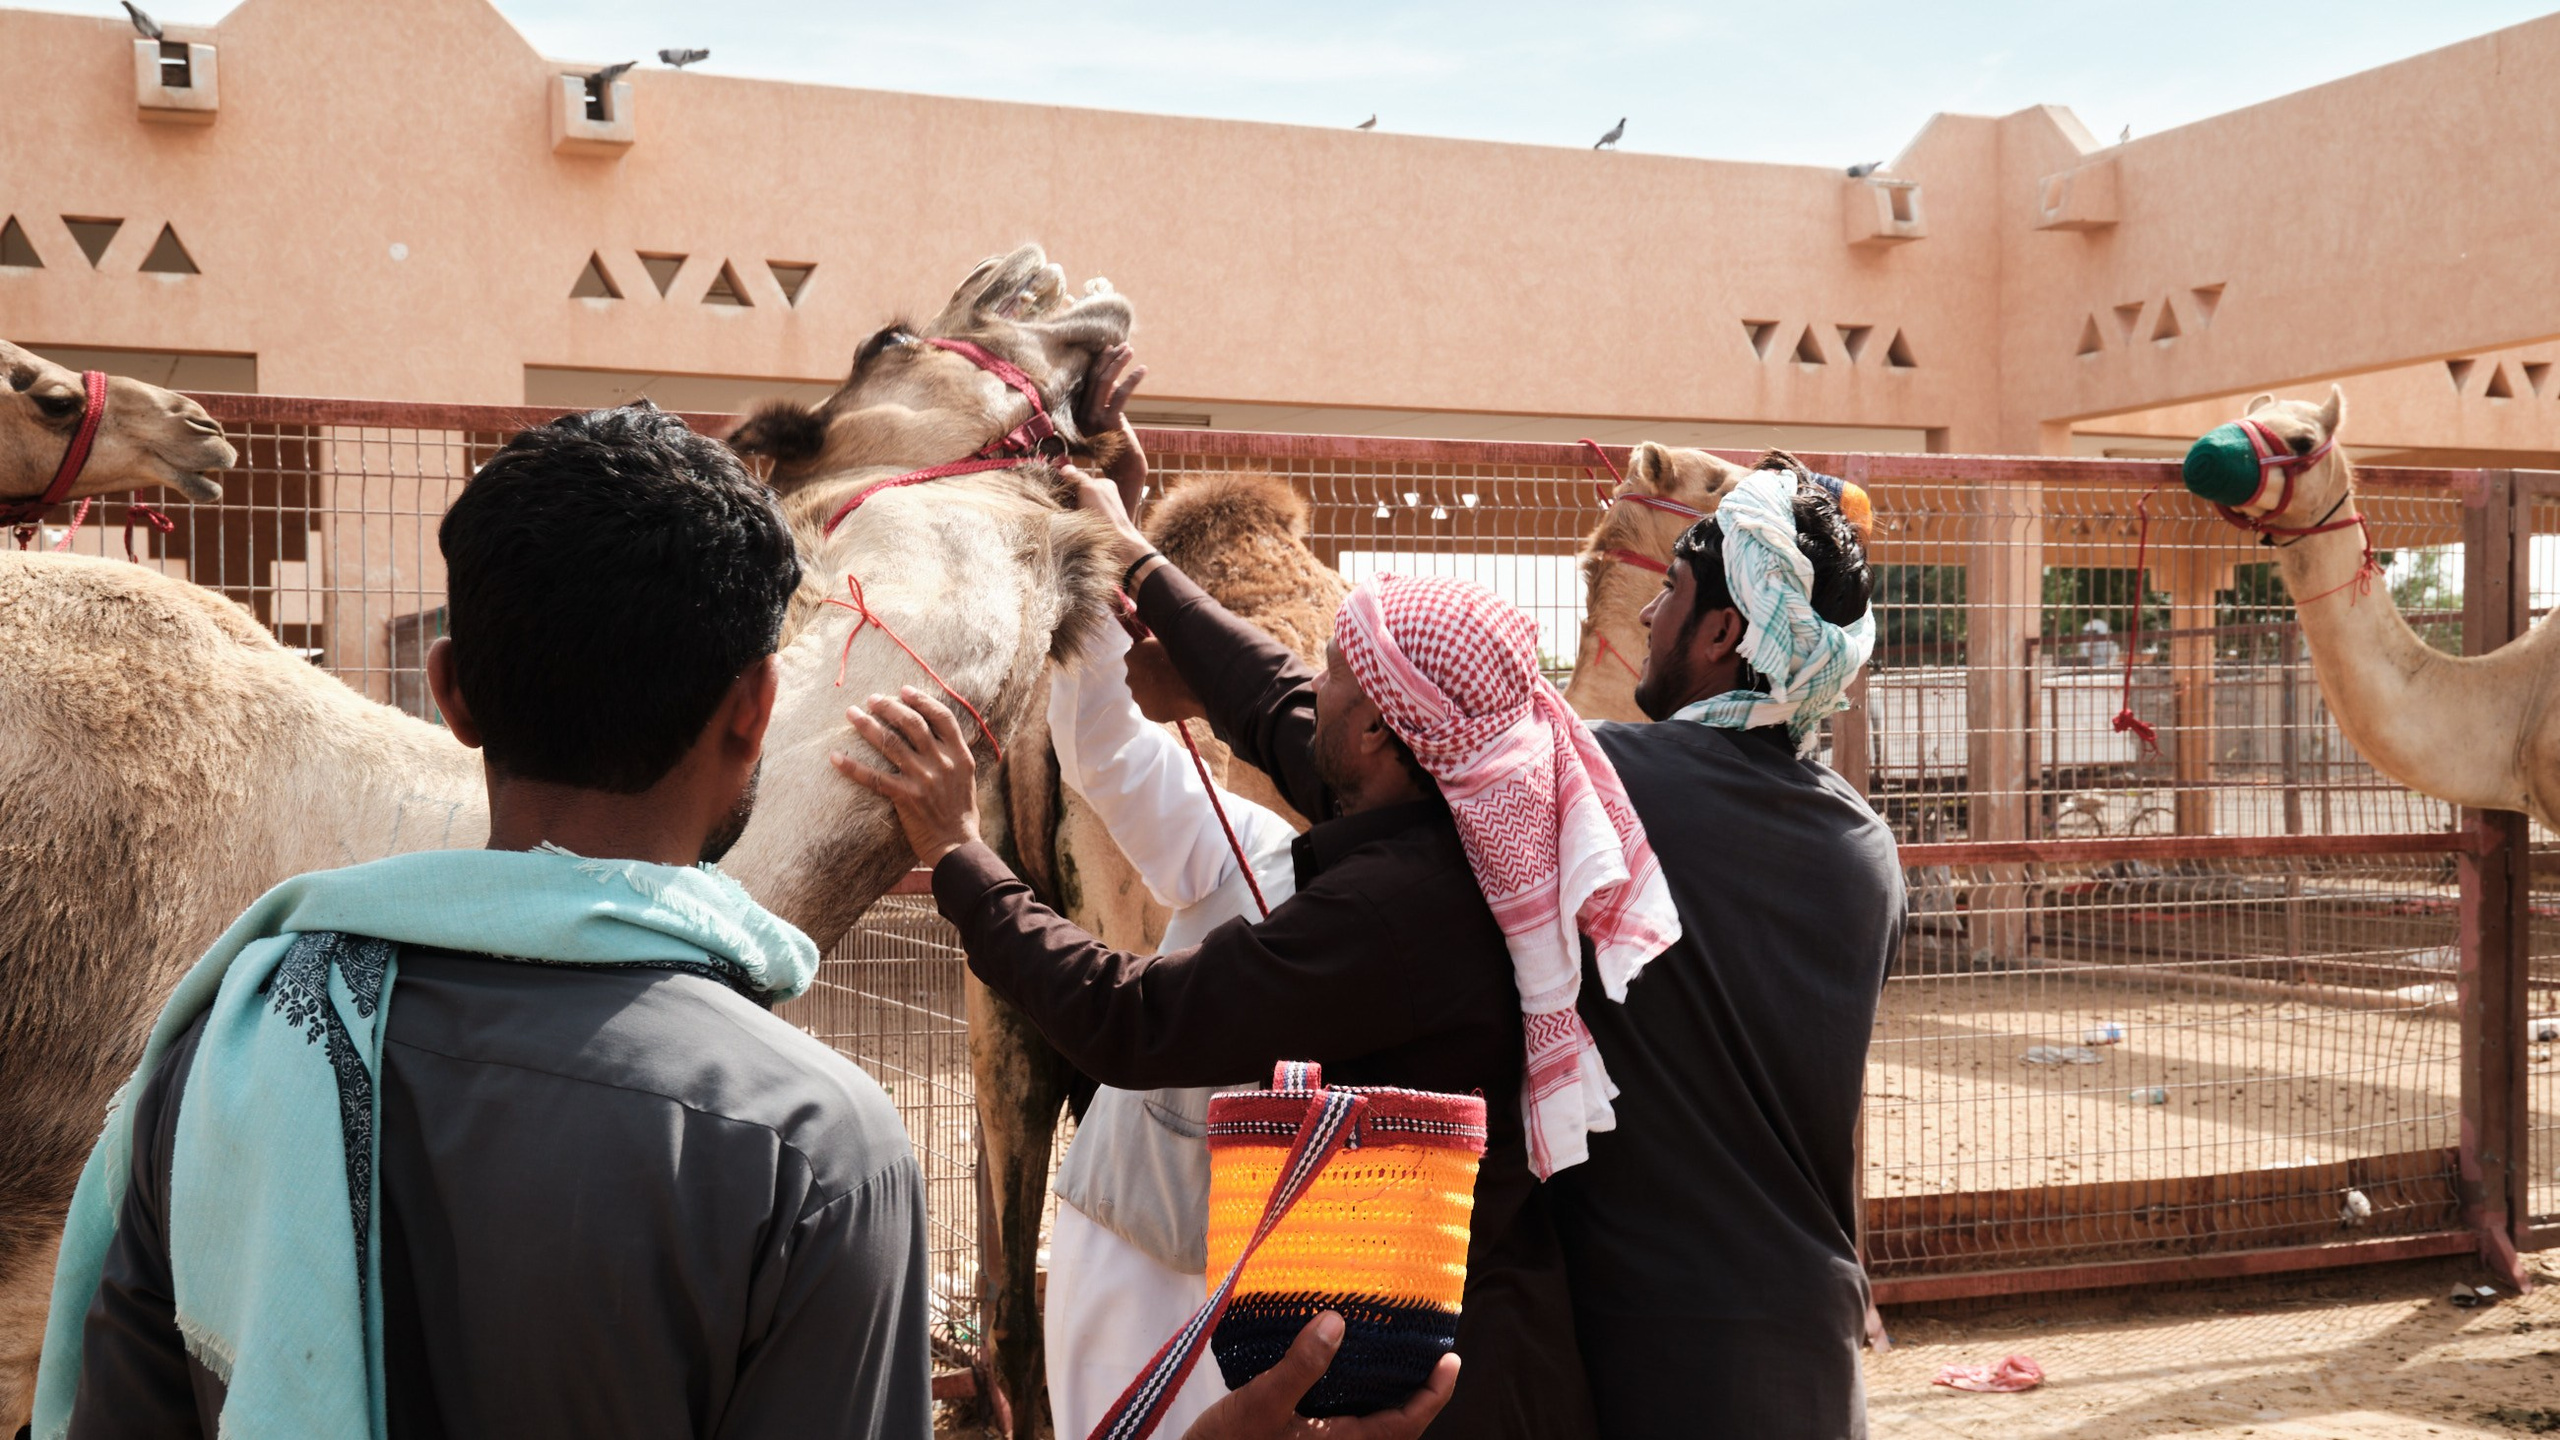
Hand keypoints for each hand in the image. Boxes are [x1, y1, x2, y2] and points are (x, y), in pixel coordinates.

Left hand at [828, 688, 981, 866]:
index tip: (904, 690)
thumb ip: (952, 753)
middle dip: (890, 708)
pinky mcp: (906, 797)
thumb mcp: (965, 776)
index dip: (923, 700)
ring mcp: (924, 779)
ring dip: (868, 726)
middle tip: (872, 699)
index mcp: (960, 755)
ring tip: (852, 713)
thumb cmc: (960, 812)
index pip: (943, 717)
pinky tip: (835, 757)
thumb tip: (932, 730)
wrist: (958, 846)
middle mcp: (942, 762)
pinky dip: (852, 766)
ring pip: (891, 744)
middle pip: (913, 724)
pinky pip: (874, 778)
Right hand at [1062, 463, 1155, 576]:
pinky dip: (1072, 522)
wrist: (1118, 546)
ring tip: (1064, 516)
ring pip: (1075, 508)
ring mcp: (1099, 514)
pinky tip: (1069, 525)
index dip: (1067, 483)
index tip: (1056, 488)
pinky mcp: (1094, 528)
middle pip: (1076, 494)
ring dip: (1068, 511)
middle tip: (1058, 503)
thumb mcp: (1090, 489)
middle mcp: (1103, 498)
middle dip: (1067, 498)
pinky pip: (1078, 521)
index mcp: (1105, 485)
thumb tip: (1064, 468)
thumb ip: (1077, 477)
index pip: (1079, 479)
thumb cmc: (1106, 516)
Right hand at [1078, 343, 1147, 437]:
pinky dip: (1132, 380)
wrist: (1123, 470)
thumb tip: (1113, 374)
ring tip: (1130, 350)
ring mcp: (1094, 419)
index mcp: (1079, 411)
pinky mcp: (1109, 423)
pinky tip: (1142, 370)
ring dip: (1118, 363)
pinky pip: (1120, 395)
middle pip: (1094, 377)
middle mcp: (1083, 414)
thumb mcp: (1109, 418)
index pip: (1087, 380)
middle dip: (1109, 358)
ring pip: (1105, 382)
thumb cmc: (1119, 444)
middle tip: (1123, 345)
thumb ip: (1106, 399)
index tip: (1110, 347)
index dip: (1099, 361)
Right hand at [1177, 1313, 1459, 1439]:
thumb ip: (1302, 1366)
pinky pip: (1344, 1423)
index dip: (1434, 1394)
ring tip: (1392, 1357)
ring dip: (1386, 1396)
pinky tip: (1340, 1370)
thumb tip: (1338, 1322)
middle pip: (1394, 1427)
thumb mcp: (1262, 1403)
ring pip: (1369, 1425)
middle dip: (1417, 1394)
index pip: (1405, 1424)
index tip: (1451, 1360)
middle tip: (1430, 1355)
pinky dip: (1355, 1397)